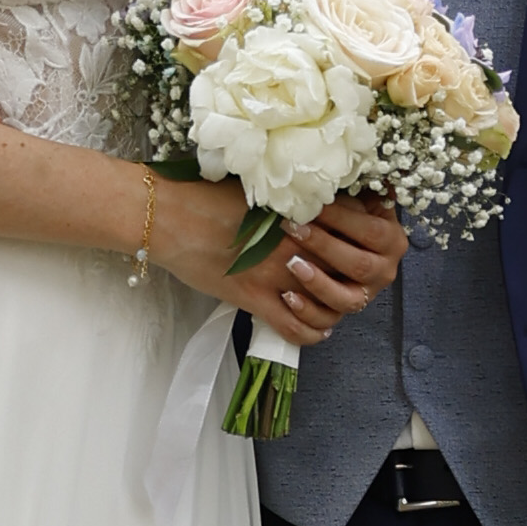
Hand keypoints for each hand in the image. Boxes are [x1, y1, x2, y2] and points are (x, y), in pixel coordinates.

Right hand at [136, 180, 367, 344]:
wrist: (168, 214)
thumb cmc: (204, 196)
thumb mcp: (258, 192)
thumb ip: (289, 204)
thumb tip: (307, 212)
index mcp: (300, 211)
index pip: (352, 231)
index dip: (359, 242)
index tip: (355, 249)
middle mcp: (297, 243)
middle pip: (347, 270)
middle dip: (351, 280)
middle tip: (345, 282)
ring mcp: (277, 273)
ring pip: (330, 305)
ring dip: (333, 310)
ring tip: (328, 308)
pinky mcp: (255, 298)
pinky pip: (297, 328)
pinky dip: (310, 333)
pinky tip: (312, 328)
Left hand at [275, 191, 407, 332]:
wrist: (343, 241)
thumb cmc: (345, 215)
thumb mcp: (357, 198)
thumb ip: (357, 186)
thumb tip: (357, 161)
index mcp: (391, 240)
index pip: (370, 230)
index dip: (341, 218)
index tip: (312, 204)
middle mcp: (384, 271)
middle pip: (358, 264)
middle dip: (324, 246)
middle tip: (293, 228)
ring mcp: (364, 295)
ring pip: (346, 299)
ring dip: (318, 283)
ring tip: (292, 265)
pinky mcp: (343, 311)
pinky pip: (327, 320)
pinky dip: (306, 311)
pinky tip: (287, 296)